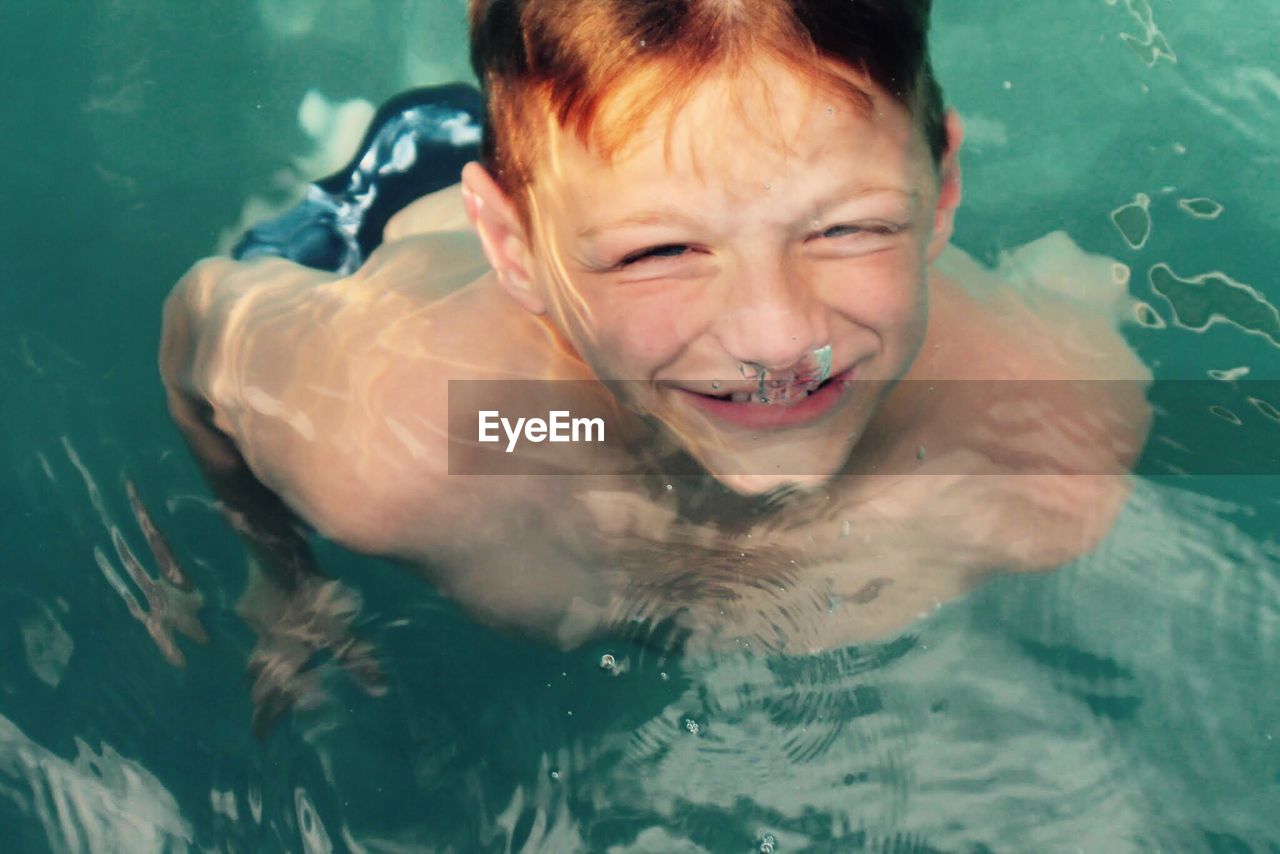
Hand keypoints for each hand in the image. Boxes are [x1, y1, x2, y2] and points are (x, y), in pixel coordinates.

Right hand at [237, 557, 386, 736]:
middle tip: (258, 708)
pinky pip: (256, 628)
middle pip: (257, 676)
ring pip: (254, 652)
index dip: (265, 718)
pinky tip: (268, 630)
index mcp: (281, 657)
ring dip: (257, 667)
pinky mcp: (255, 602)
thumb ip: (356, 659)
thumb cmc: (311, 598)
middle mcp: (263, 643)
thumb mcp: (338, 631)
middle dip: (258, 693)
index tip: (259, 739)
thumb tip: (378, 691)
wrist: (277, 558)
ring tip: (257, 677)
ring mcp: (256, 621)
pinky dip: (262, 637)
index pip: (272, 695)